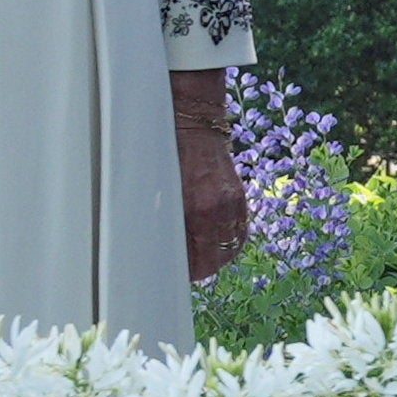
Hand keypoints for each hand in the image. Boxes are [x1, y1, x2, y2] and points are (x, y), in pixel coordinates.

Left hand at [175, 69, 249, 280]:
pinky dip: (229, 241)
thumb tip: (158, 246)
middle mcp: (220, 209)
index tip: (174, 276)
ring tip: (201, 260)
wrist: (194, 119)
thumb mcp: (157, 186)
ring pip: (230, 247)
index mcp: (197, 209)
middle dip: (202, 269)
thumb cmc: (165, 149)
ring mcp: (233, 202)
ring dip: (216, 257)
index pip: (198, 260)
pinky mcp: (239, 196)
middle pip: (216, 259)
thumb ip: (163, 217)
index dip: (187, 273)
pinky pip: (239, 231)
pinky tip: (216, 241)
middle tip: (185, 271)